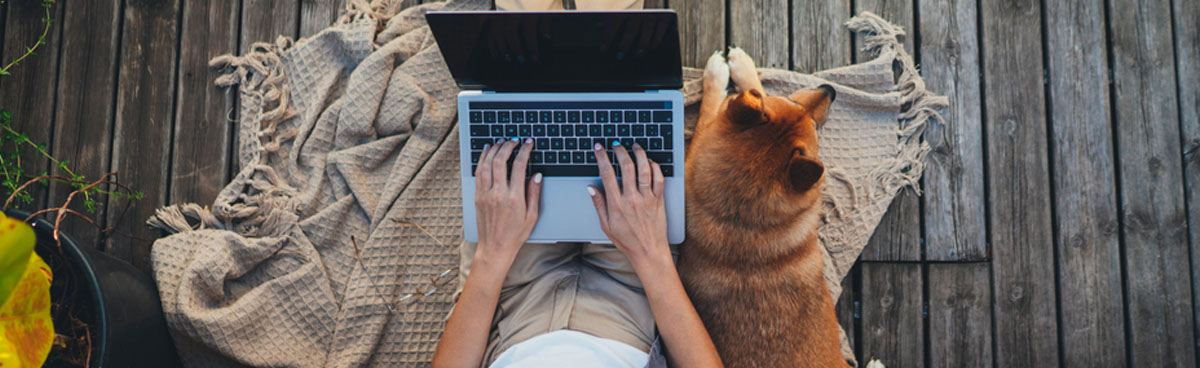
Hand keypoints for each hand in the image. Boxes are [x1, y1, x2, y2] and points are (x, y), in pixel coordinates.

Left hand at [474, 139, 542, 264]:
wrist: (495, 248)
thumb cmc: (515, 234)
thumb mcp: (532, 215)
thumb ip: (534, 193)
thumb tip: (537, 175)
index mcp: (514, 198)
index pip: (519, 166)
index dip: (524, 150)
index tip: (528, 143)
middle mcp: (498, 194)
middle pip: (500, 160)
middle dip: (507, 145)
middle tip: (514, 140)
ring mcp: (485, 194)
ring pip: (486, 164)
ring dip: (493, 149)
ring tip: (500, 142)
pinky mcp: (477, 196)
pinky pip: (478, 173)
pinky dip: (482, 159)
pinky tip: (486, 152)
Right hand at [587, 142, 669, 269]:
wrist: (649, 252)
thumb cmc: (627, 241)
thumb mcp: (606, 225)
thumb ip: (599, 205)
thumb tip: (591, 188)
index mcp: (617, 205)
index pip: (607, 174)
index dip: (602, 158)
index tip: (599, 148)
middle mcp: (632, 199)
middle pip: (627, 167)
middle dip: (620, 151)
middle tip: (616, 145)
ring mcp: (647, 198)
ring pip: (644, 169)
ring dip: (639, 154)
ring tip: (634, 147)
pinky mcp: (659, 200)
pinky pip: (659, 179)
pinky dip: (655, 167)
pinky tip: (650, 162)